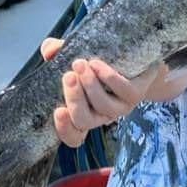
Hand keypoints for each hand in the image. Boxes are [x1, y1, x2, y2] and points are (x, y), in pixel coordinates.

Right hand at [40, 38, 158, 148]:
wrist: (138, 59)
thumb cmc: (102, 62)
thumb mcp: (76, 57)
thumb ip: (58, 53)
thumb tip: (48, 51)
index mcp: (85, 113)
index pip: (73, 136)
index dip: (64, 129)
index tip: (57, 111)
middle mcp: (102, 115)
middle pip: (83, 120)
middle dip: (73, 98)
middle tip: (68, 76)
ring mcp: (120, 108)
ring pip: (102, 106)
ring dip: (89, 85)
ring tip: (81, 64)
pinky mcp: (136, 95)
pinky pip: (122, 91)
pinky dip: (108, 77)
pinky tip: (97, 64)